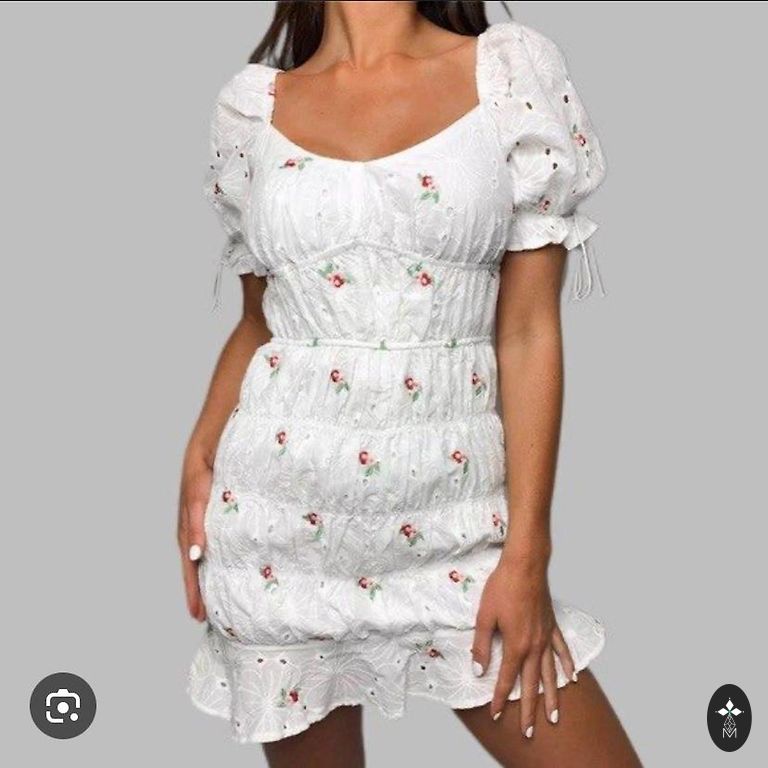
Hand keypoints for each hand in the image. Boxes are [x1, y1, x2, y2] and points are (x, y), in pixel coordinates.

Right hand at [177, 447, 212, 621]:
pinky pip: (212, 539)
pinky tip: (225, 564)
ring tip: (213, 599)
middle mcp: (193, 525)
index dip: (193, 590)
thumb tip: (195, 555)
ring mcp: (202, 519)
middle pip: (195, 565)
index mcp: (188, 526)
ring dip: (206, 576)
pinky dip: (214, 556)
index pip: (190, 566)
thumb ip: (195, 523)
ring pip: (203, 554)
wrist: (211, 440)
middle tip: (206, 618)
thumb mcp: (198, 494)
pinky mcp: (212, 511)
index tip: (197, 616)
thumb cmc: (203, 466)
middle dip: (199, 590)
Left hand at [471, 553, 576, 737]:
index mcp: (516, 645)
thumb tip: (478, 670)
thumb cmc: (502, 587)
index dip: (500, 698)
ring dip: (552, 696)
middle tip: (530, 732)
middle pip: (532, 684)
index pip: (506, 679)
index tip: (496, 715)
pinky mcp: (552, 625)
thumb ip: (482, 646)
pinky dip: (567, 665)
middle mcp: (534, 646)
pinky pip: (562, 650)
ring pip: (550, 673)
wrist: (525, 565)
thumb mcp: (484, 616)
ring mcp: (546, 636)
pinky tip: (572, 677)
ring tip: (554, 717)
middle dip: (530, 710)